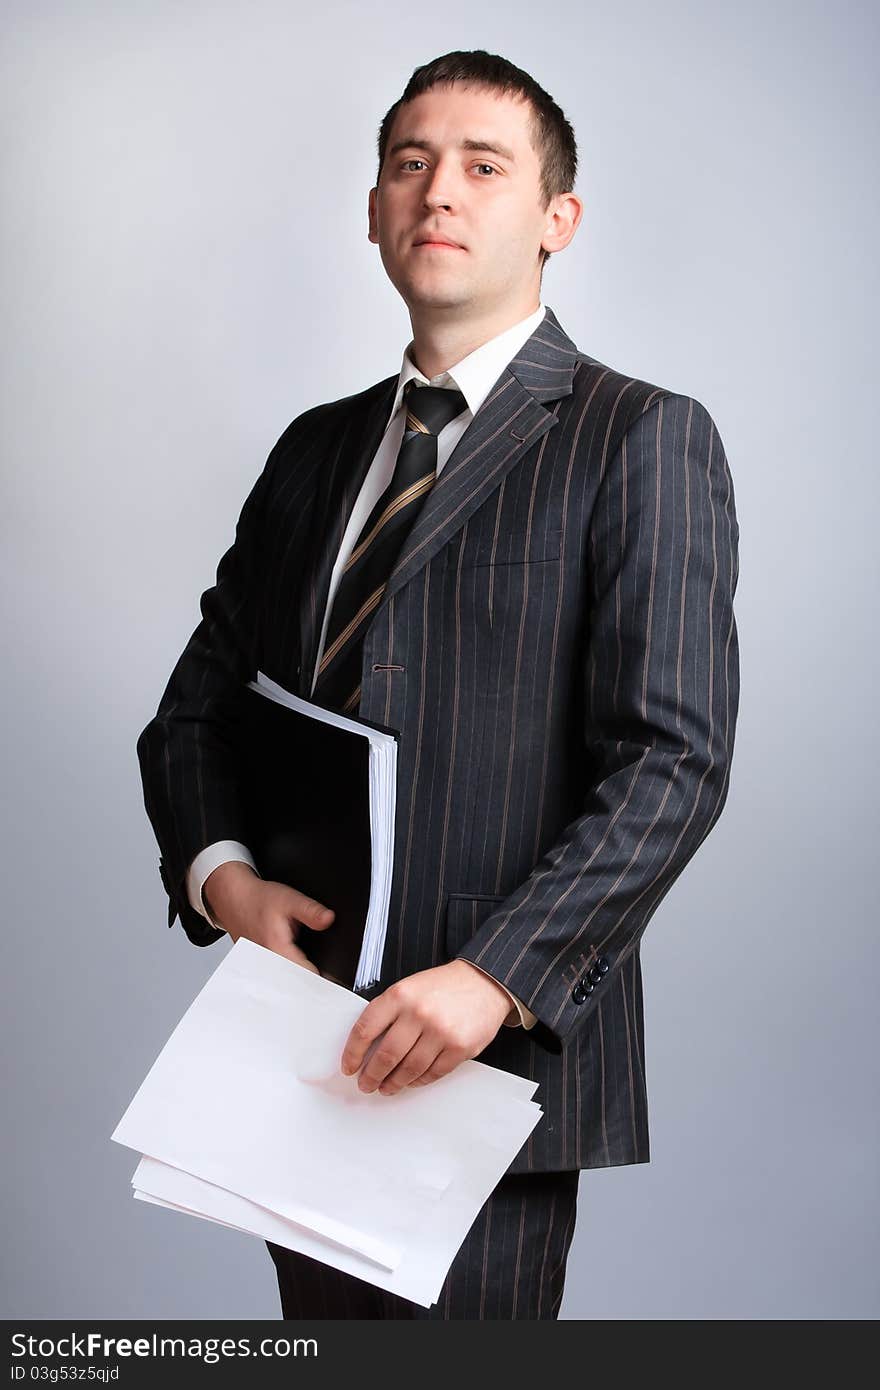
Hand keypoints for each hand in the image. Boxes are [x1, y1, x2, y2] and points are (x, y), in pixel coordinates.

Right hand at [202, 862, 333, 972]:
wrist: (234, 900)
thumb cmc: (259, 900)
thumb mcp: (290, 899)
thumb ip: (311, 911)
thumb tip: (329, 920)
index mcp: (276, 949)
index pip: (305, 978)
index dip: (323, 981)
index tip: (334, 982)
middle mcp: (265, 963)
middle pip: (294, 986)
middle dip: (310, 985)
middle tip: (322, 979)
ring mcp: (259, 968)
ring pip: (284, 985)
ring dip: (296, 982)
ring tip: (306, 975)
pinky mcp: (257, 968)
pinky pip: (275, 979)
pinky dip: (285, 978)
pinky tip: (292, 970)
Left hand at [340, 959, 512, 1094]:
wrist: (484, 982)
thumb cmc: (443, 987)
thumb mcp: (409, 987)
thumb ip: (388, 1013)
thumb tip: (366, 1048)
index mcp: (400, 995)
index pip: (365, 1029)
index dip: (352, 1053)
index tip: (349, 1067)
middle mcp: (419, 1013)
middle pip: (386, 1056)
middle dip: (371, 1076)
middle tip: (366, 1084)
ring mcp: (440, 1032)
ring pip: (408, 1069)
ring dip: (393, 1083)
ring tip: (387, 1087)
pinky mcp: (459, 1048)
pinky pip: (432, 1074)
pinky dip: (418, 1081)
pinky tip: (411, 1081)